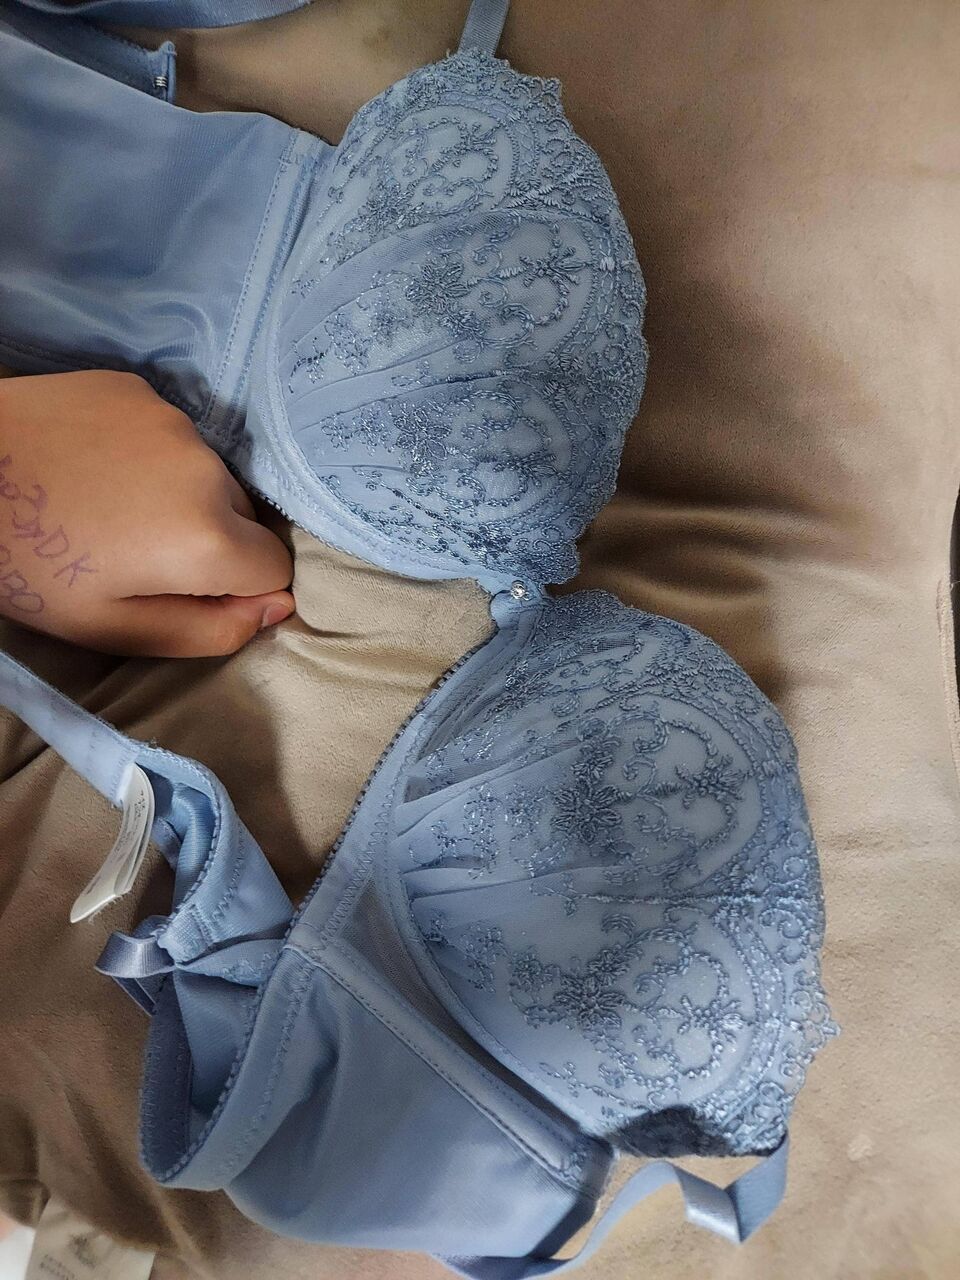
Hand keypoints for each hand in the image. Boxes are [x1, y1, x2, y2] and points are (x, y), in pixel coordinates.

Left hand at [0, 370, 294, 656]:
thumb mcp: (114, 628)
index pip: (276, 568)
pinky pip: (172, 435)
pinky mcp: (137, 389)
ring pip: (209, 475)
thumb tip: (278, 605)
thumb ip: (211, 630)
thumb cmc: (29, 568)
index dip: (239, 589)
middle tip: (136, 552)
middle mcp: (207, 468)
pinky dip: (150, 456)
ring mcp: (172, 419)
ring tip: (111, 506)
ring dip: (181, 495)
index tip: (186, 590)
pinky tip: (95, 466)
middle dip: (212, 541)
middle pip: (246, 519)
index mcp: (207, 538)